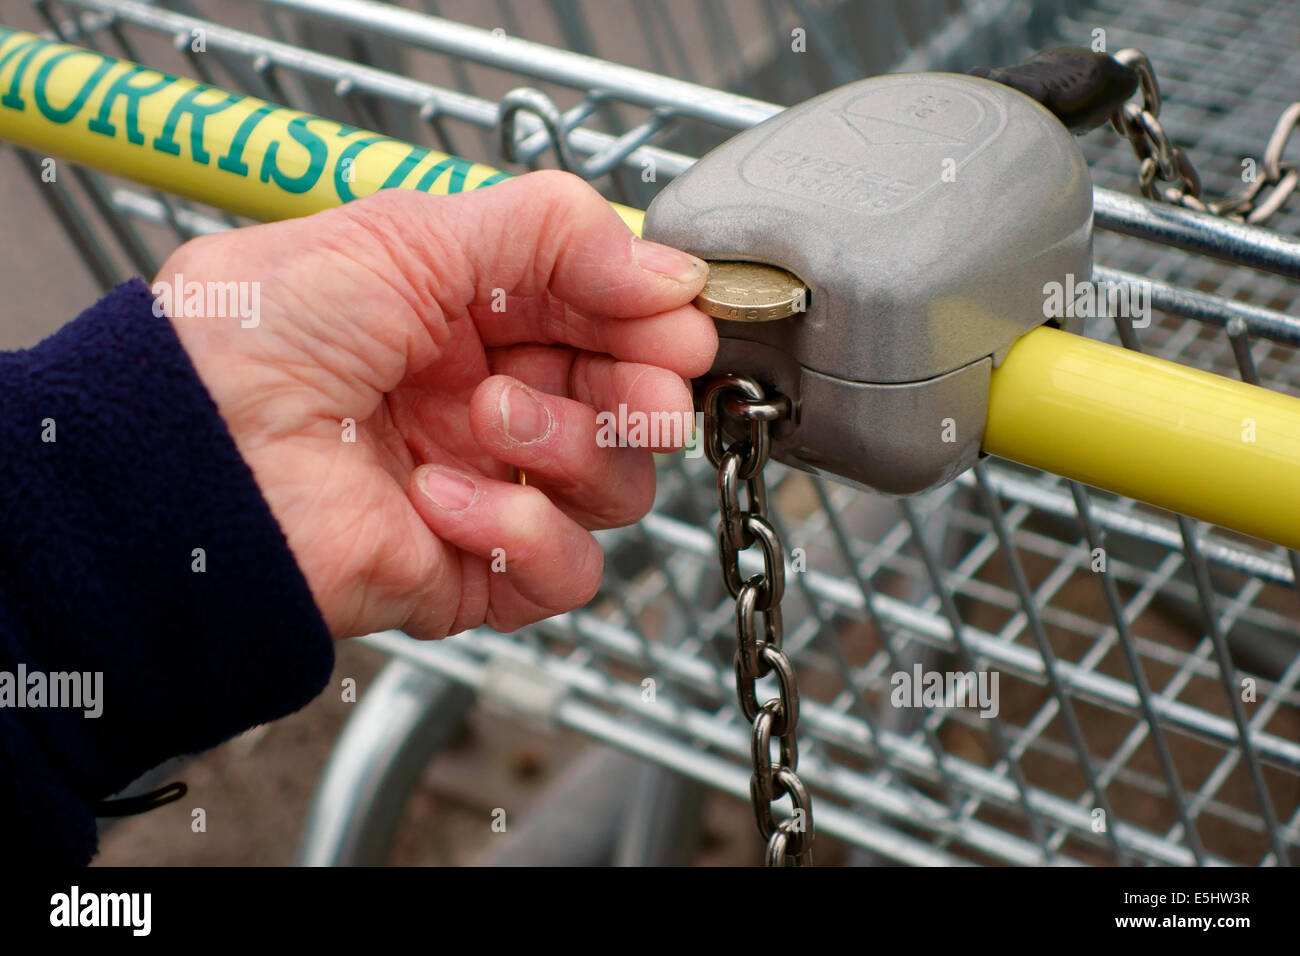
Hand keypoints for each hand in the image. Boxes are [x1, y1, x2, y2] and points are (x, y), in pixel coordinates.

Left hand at [158, 171, 714, 639]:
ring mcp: (487, 489)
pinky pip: (566, 570)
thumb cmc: (263, 337)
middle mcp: (489, 403)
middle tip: (641, 388)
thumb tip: (672, 274)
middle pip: (630, 408)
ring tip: (485, 422)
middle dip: (644, 394)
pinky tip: (441, 501)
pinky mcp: (475, 574)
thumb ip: (553, 232)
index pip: (604, 320)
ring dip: (566, 448)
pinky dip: (521, 532)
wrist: (187, 458)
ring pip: (616, 489)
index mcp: (474, 319)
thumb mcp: (410, 233)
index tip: (677, 319)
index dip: (651, 320)